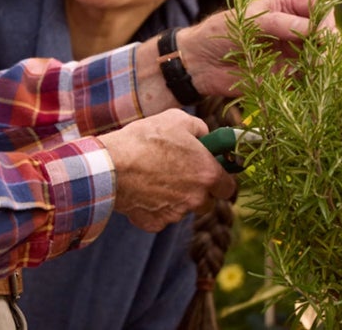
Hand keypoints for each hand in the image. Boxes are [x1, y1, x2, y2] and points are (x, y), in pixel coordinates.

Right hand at [98, 109, 236, 232]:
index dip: (220, 177)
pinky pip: (160, 215)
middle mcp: (196, 198)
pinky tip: (141, 188)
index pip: (229, 187)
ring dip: (175, 196)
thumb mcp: (177, 119)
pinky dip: (153, 205)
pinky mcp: (155, 223)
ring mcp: (176, 214)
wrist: (112, 164)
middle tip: (178, 171)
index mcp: (207, 173)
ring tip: (153, 175)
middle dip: (197, 189)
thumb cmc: (146, 138)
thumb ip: (200, 129)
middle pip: (207, 201)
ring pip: (182, 208)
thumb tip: (206, 136)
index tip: (209, 169)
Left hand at [179, 0, 336, 96]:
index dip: (325, 19)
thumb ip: (278, 23)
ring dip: (323, 64)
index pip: (318, 6)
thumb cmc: (219, 32)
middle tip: (315, 58)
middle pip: (326, 32)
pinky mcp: (288, 74)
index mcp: (284, 5)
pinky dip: (313, 81)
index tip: (320, 34)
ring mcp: (292, 51)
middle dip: (327, 44)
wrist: (200, 63)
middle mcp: (293, 27)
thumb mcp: (246, 21)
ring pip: (323, 55)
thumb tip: (314, 29)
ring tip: (310, 70)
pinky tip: (305, 83)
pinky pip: (310, 77)